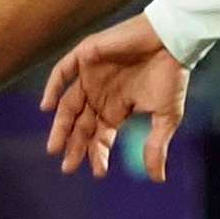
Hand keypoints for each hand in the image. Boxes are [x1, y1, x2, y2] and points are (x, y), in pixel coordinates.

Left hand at [42, 15, 190, 180]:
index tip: (97, 172)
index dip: (97, 153)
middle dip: (74, 145)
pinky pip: (63, 72)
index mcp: (118, 107)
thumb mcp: (166, 117)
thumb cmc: (172, 76)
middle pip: (81, 124)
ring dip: (60, 125)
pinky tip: (47, 106)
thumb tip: (158, 178)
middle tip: (67, 166)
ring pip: (68, 104)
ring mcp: (91, 75)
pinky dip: (53, 87)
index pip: (101, 135)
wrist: (172, 40)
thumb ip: (156, 145)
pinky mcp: (86, 55)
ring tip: (54, 147)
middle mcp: (101, 93)